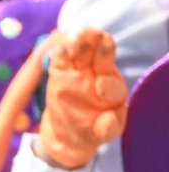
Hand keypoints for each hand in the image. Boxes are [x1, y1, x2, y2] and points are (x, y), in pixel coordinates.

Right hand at [35, 28, 127, 168]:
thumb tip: (109, 118)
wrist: (66, 132)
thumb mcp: (101, 135)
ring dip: (81, 42)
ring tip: (78, 36)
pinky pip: (60, 57)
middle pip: (100, 57)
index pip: (111, 83)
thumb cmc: (89, 133)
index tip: (100, 84)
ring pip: (81, 52)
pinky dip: (61, 50)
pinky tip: (61, 44)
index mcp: (112, 91)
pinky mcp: (59, 72)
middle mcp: (97, 76)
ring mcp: (78, 72)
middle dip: (99, 46)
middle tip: (96, 35)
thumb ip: (106, 129)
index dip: (106, 82)